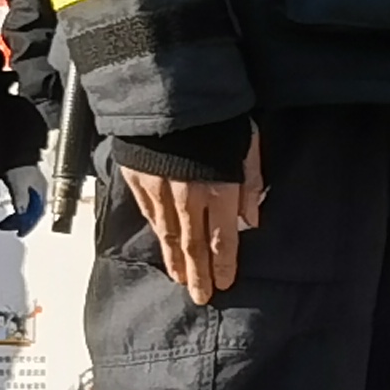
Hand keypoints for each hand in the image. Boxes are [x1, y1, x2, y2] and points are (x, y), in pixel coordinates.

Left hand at [0, 163, 44, 237]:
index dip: (29, 224)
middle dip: (22, 222)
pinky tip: (10, 212)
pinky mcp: (23, 186)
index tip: (20, 233)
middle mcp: (39, 191)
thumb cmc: (18, 165)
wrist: (13, 152)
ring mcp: (31, 189)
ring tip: (7, 222)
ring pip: (27, 208)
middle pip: (33, 212)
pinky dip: (16, 210)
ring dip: (18, 217)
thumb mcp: (18, 184)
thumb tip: (21, 215)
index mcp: (42, 191)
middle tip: (10, 228)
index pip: (38, 213)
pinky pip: (22, 203)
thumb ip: (21, 199)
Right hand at [124, 131, 266, 304]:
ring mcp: (159, 191)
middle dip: (198, 273)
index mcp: (219, 191)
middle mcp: (188, 198)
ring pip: (167, 235)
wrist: (170, 93)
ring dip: (174, 259)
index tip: (223, 284)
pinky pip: (148, 214)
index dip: (223, 265)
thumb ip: (249, 185)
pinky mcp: (137, 180)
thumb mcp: (248, 146)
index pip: (222, 240)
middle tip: (200, 296)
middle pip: (193, 245)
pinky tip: (161, 243)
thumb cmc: (217, 117)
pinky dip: (156, 233)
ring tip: (180, 278)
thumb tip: (252, 220)